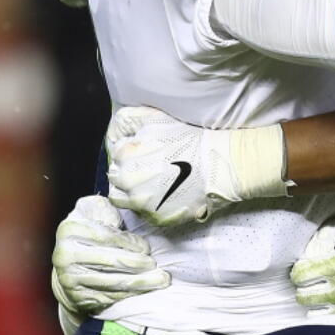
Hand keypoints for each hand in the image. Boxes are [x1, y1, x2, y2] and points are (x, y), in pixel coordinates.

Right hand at [52, 194, 168, 312]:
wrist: (68, 265)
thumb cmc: (90, 231)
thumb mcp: (93, 210)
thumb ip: (105, 207)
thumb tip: (116, 221)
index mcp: (71, 229)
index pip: (105, 237)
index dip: (129, 243)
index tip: (147, 248)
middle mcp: (65, 255)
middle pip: (110, 262)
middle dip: (137, 264)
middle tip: (156, 265)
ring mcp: (69, 278)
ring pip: (111, 282)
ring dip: (139, 283)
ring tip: (160, 280)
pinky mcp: (77, 297)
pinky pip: (108, 297)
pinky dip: (129, 295)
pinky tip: (145, 291)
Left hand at [106, 106, 289, 225]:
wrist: (220, 162)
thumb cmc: (192, 138)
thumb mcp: (157, 118)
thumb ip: (130, 120)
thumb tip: (114, 133)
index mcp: (127, 154)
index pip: (116, 155)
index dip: (130, 152)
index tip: (144, 153)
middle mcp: (129, 179)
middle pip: (116, 177)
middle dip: (128, 172)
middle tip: (149, 168)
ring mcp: (141, 201)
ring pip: (122, 198)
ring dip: (132, 191)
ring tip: (152, 184)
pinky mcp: (156, 216)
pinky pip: (141, 214)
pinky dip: (148, 205)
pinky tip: (162, 195)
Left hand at [292, 214, 334, 317]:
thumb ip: (327, 234)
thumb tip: (309, 252)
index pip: (299, 275)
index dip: (301, 268)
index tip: (309, 265)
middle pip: (303, 296)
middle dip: (305, 287)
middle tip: (315, 280)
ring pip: (313, 314)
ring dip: (315, 303)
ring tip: (324, 293)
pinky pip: (330, 324)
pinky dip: (328, 315)